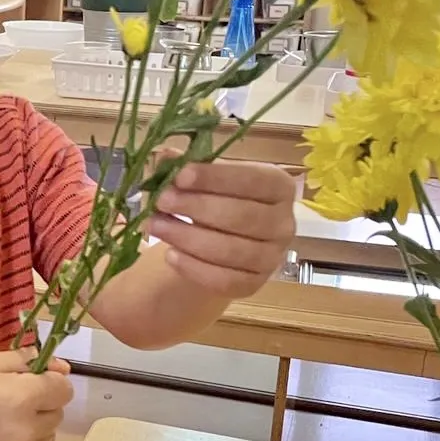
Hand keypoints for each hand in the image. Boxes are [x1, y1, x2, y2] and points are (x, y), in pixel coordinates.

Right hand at [0, 348, 72, 440]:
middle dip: (43, 404)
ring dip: (37, 427)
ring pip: (48, 436)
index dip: (52, 382)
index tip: (36, 382)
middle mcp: (28, 429)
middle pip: (58, 413)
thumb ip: (28, 360)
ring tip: (7, 422)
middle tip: (14, 401)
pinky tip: (1, 440)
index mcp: (22, 397)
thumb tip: (62, 368)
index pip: (64, 389)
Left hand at [149, 158, 295, 297]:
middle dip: (196, 208)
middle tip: (161, 201)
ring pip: (231, 251)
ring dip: (187, 238)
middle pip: (241, 216)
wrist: (222, 239)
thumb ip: (188, 166)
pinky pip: (224, 280)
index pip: (252, 180)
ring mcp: (272, 257)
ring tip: (154, 225)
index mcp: (279, 187)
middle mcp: (284, 223)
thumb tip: (165, 156)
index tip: (181, 176)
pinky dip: (194, 268)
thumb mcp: (207, 178)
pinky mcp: (254, 284)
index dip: (216, 178)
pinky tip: (170, 255)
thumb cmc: (218, 198)